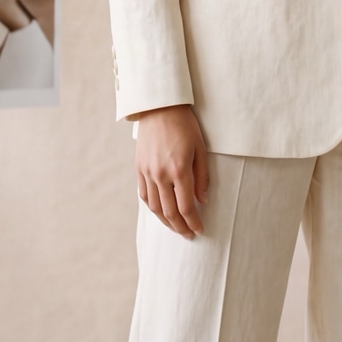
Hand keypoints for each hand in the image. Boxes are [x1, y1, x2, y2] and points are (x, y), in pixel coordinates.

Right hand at [135, 104, 208, 237]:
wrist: (160, 107)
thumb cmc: (185, 125)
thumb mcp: (200, 148)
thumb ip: (202, 177)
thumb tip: (203, 201)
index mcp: (179, 170)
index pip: (186, 207)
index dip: (194, 222)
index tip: (200, 230)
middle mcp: (161, 174)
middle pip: (170, 212)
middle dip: (181, 227)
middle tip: (189, 234)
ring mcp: (147, 172)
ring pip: (155, 207)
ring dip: (165, 222)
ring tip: (175, 227)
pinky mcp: (139, 168)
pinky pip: (144, 195)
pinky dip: (152, 207)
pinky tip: (160, 212)